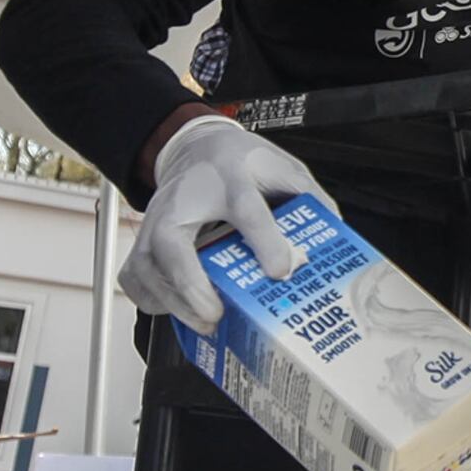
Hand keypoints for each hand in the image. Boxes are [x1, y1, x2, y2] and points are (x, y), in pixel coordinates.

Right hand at [122, 115, 321, 320]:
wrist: (194, 148)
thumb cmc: (236, 164)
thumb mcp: (279, 167)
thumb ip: (307, 197)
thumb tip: (334, 234)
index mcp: (229, 179)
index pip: (246, 208)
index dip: (265, 241)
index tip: (281, 271)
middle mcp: (183, 202)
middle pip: (173, 245)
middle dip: (192, 286)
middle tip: (217, 313)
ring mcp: (155, 224)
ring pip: (147, 269)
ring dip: (175, 303)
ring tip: (207, 322)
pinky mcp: (141, 243)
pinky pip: (136, 281)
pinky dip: (153, 301)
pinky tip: (179, 311)